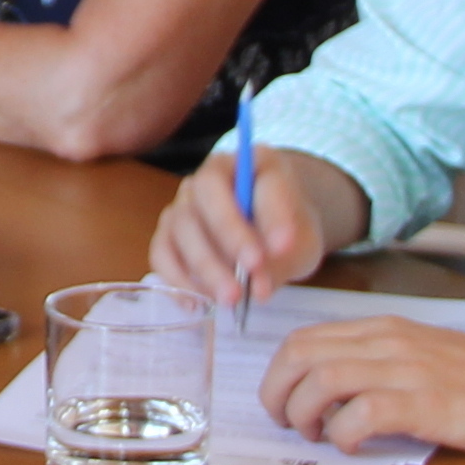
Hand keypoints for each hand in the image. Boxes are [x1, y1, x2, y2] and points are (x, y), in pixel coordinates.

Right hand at [150, 146, 350, 307]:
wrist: (273, 233)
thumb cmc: (287, 229)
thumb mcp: (302, 240)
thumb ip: (284, 257)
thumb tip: (258, 285)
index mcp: (250, 162)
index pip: (250, 175)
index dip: (265, 209)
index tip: (285, 245)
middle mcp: (209, 175)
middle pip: (206, 196)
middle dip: (229, 236)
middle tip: (253, 272)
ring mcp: (184, 203)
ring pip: (182, 227)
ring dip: (205, 266)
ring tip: (231, 299)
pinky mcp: (168, 234)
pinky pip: (162, 253)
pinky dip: (176, 279)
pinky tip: (197, 303)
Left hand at [257, 310, 464, 456]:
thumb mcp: (426, 357)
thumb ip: (384, 366)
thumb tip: (338, 396)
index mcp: (386, 331)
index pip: (305, 339)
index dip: (280, 374)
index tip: (285, 402)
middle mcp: (388, 344)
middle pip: (300, 355)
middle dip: (277, 393)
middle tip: (289, 424)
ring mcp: (407, 372)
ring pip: (321, 379)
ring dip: (304, 413)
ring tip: (319, 436)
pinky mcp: (427, 404)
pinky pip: (363, 412)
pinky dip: (344, 433)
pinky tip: (355, 445)